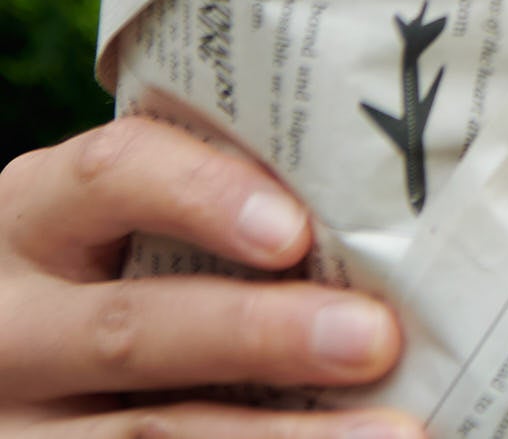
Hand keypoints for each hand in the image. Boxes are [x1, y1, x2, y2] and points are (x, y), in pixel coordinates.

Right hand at [0, 117, 418, 435]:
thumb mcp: (109, 221)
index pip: (112, 177)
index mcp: (35, 214)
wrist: (13, 356)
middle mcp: (14, 325)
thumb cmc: (95, 265)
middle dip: (261, 337)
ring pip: (146, 437)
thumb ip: (202, 198)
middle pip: (135, 332)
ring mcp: (18, 425)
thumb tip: (367, 201)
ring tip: (388, 433)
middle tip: (374, 340)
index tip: (295, 232)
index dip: (203, 197)